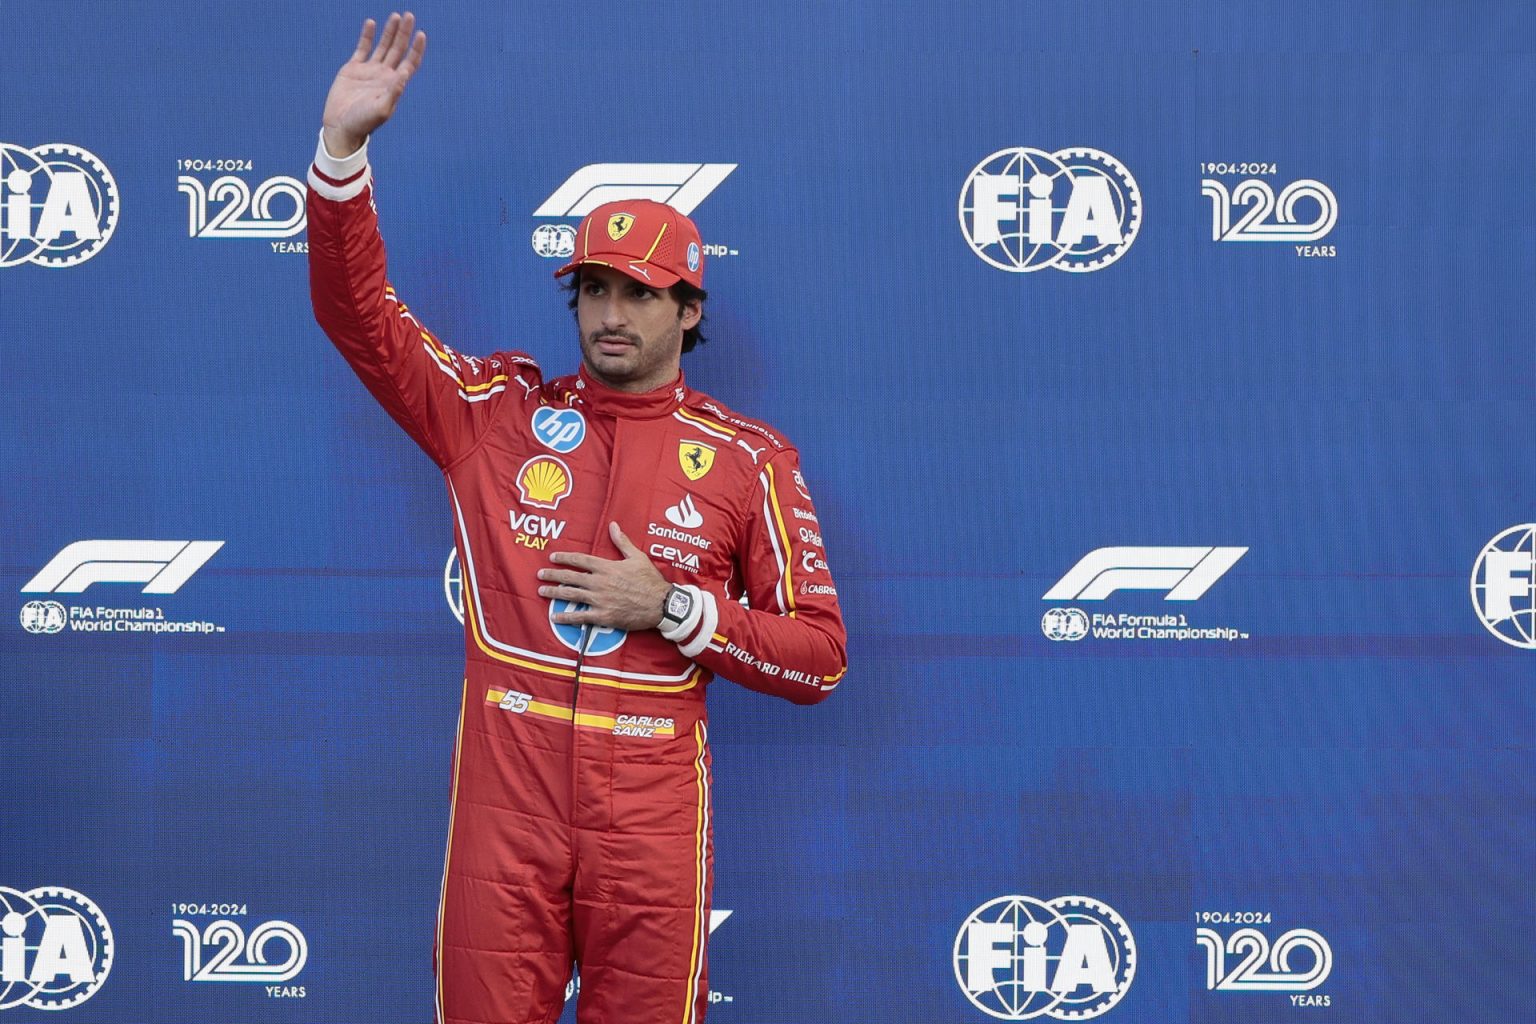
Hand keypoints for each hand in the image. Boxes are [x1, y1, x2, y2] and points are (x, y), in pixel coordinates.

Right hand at [321, 12, 426, 156]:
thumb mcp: (382, 109)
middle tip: (409, 15)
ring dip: (390, 31)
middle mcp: (384, 75)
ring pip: (383, 46)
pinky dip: (367, 35)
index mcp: (394, 84)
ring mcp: (369, 71)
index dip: (416, 48)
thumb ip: (394, 91)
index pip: (410, 62)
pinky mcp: (353, 69)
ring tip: (396, 16)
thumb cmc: (363, 123)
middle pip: (398, 49)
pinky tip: (371, 23)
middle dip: (404, 33)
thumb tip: (405, 72)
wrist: (342, 127)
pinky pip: (362, 48)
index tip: (421, 33)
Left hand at [538, 523, 671, 630]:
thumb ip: (622, 542)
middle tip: (540, 575)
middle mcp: (599, 583)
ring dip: (554, 593)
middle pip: (570, 577)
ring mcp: (600, 600)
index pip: (580, 560)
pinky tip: (555, 616)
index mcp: (607, 567)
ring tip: (542, 591)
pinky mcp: (603, 616)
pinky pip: (580, 617)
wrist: (661, 604)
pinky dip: (566, 617)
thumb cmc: (650, 580)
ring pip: (571, 595)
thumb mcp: (638, 557)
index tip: (552, 557)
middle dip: (553, 575)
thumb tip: (613, 525)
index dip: (564, 558)